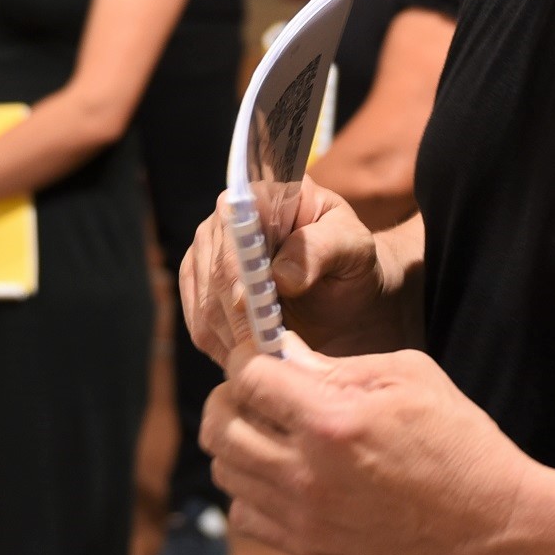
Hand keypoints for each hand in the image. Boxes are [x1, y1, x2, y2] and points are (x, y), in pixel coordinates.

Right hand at [178, 180, 389, 369]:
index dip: (240, 273)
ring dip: (232, 338)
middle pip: (214, 274)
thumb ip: (322, 249)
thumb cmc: (351, 261)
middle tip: (266, 348)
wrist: (346, 293)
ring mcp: (206, 256)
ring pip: (204, 305)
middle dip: (239, 316)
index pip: (233, 231)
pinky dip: (223, 348)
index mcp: (258, 195)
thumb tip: (280, 275)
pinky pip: (200, 325)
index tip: (255, 308)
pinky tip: (251, 359)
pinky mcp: (201, 290)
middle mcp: (223, 222)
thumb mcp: (353, 246)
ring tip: (265, 358)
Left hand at [201, 342, 530, 554]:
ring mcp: (305, 517)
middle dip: (232, 397)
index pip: (247, 377)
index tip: (262, 355)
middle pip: (219, 426)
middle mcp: (307, 473)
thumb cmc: (459, 441)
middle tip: (260, 391)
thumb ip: (333, 364)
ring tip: (273, 431)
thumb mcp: (406, 376)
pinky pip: (243, 514)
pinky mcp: (310, 549)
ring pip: (224, 470)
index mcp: (331, 421)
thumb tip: (281, 351)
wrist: (492, 525)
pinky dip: (251, 490)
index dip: (250, 357)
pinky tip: (284, 473)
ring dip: (238, 442)